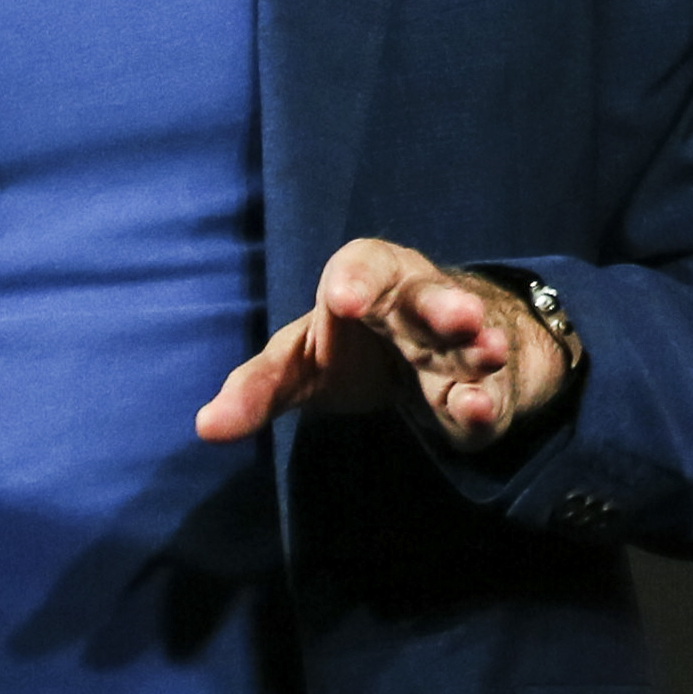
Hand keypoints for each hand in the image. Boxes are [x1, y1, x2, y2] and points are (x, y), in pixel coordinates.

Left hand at [197, 238, 574, 453]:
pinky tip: (481, 408)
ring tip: (487, 351)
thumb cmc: (347, 349)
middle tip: (459, 318)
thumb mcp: (296, 364)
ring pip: (469, 341)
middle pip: (431, 297)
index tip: (346, 298)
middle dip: (444, 307)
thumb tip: (205, 427)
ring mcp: (454, 345)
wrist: (422, 361)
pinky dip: (484, 401)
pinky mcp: (478, 388)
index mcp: (365, 284)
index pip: (363, 266)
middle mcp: (417, 304)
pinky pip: (483, 393)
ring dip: (478, 345)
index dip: (357, 280)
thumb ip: (256, 389)